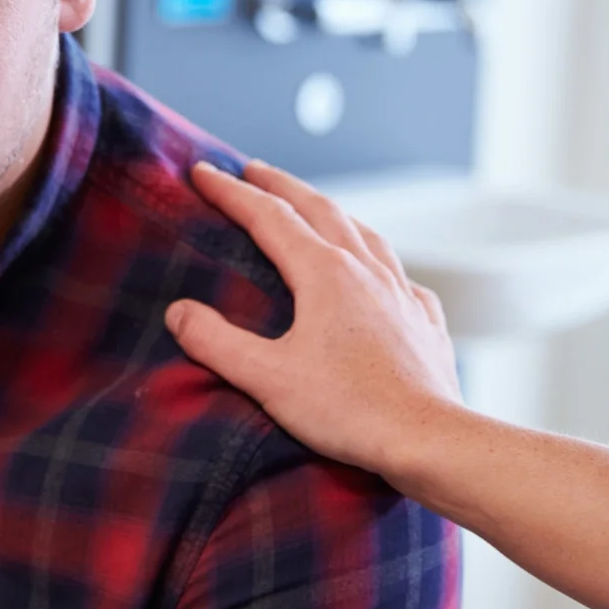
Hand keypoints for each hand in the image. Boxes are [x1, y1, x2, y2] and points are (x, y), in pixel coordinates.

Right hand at [167, 159, 463, 479]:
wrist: (429, 439)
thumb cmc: (351, 410)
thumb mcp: (269, 379)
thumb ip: (217, 342)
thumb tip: (179, 313)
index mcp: (324, 273)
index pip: (268, 216)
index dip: (231, 192)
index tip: (202, 171)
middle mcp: (365, 270)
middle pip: (319, 208)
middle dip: (280, 185)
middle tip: (252, 169)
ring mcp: (401, 293)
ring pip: (363, 233)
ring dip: (330, 211)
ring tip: (314, 206)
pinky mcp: (423, 322)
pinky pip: (399, 276)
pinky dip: (378, 261)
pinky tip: (379, 274)